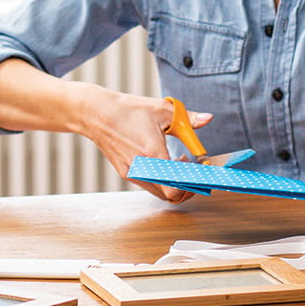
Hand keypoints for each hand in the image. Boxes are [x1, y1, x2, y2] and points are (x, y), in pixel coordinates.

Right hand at [79, 88, 210, 203]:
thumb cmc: (129, 110)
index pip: (176, 188)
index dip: (193, 185)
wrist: (96, 114)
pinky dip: (161, 178)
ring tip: (179, 160)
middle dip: (187, 185)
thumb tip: (208, 119)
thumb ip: (188, 118)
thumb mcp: (163, 109)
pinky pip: (150, 184)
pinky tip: (163, 159)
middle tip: (195, 169)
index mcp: (153, 155)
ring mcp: (132, 174)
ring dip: (173, 182)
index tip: (202, 171)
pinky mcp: (126, 173)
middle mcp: (142, 169)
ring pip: (160, 191)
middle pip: (171, 195)